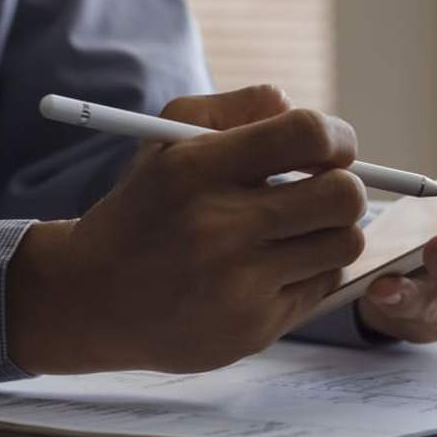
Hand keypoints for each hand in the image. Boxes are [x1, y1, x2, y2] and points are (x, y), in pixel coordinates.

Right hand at [7, 85, 367, 374]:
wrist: (91, 299)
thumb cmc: (146, 207)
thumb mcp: (168, 138)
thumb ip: (237, 108)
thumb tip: (296, 107)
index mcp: (197, 169)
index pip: (306, 134)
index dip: (337, 138)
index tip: (332, 149)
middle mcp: (218, 228)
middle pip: (343, 196)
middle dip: (346, 188)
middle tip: (324, 191)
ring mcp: (237, 284)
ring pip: (345, 244)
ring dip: (332, 233)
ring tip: (296, 231)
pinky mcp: (252, 329)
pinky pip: (322, 287)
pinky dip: (310, 272)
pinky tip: (271, 269)